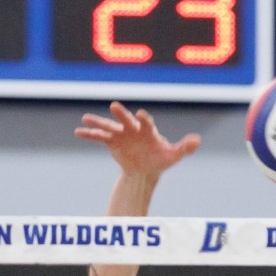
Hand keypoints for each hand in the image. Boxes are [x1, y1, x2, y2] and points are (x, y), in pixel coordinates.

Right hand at [76, 103, 200, 178]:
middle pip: (126, 119)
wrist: (146, 169)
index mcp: (148, 130)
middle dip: (121, 114)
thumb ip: (184, 147)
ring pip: (109, 126)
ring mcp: (121, 134)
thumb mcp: (173, 155)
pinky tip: (78, 131)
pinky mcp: (112, 142)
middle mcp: (133, 128)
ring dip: (98, 122)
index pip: (147, 122)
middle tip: (114, 106)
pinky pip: (99, 137)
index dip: (144, 119)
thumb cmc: (160, 158)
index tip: (142, 115)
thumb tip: (197, 141)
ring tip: (85, 118)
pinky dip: (89, 134)